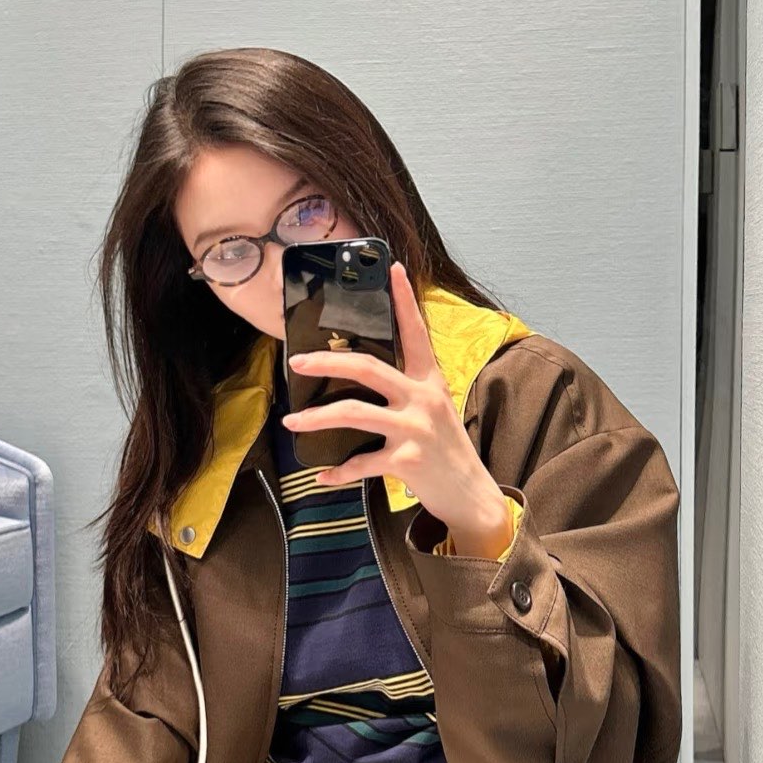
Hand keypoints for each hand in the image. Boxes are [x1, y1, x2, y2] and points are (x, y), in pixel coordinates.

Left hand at [284, 261, 513, 555]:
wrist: (470, 494)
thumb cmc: (445, 449)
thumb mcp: (434, 409)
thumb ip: (407, 389)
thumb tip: (362, 374)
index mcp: (429, 380)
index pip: (415, 332)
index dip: (403, 300)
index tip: (391, 269)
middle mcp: (422, 399)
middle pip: (368, 369)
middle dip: (327, 364)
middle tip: (297, 363)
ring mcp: (414, 430)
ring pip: (354, 414)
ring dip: (316, 418)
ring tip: (292, 422)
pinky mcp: (407, 461)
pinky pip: (361, 463)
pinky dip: (338, 472)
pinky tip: (322, 475)